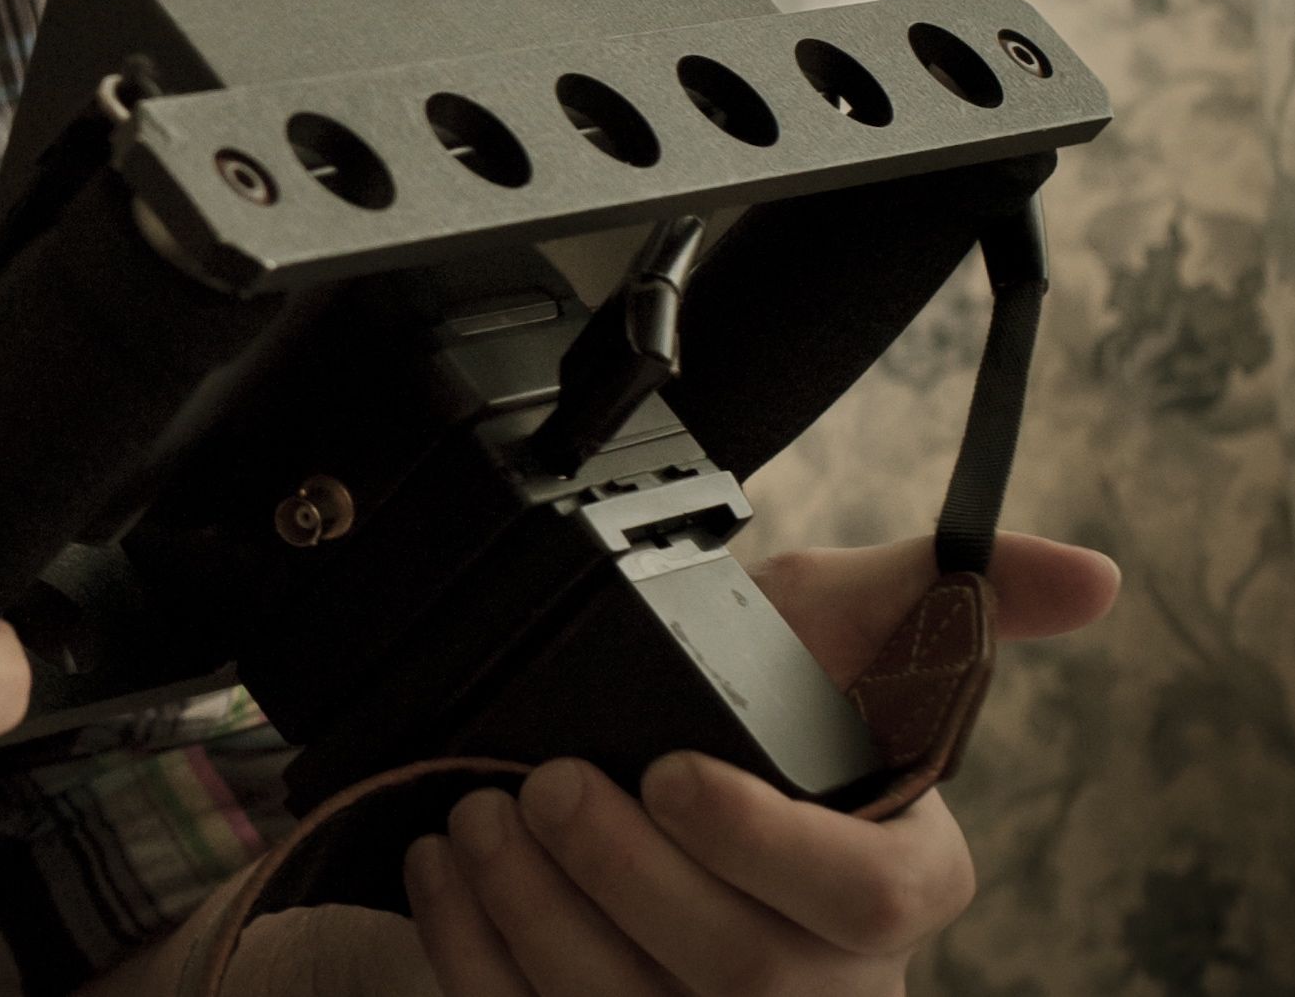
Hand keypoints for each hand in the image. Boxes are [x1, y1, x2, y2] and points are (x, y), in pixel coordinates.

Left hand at [401, 531, 1119, 995]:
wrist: (678, 805)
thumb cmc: (774, 725)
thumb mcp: (842, 637)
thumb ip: (937, 592)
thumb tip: (1086, 574)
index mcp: (902, 882)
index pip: (869, 900)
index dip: (763, 843)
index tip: (669, 771)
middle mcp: (831, 980)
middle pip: (737, 968)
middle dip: (619, 872)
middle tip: (544, 785)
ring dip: (534, 916)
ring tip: (478, 822)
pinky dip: (477, 955)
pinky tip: (445, 875)